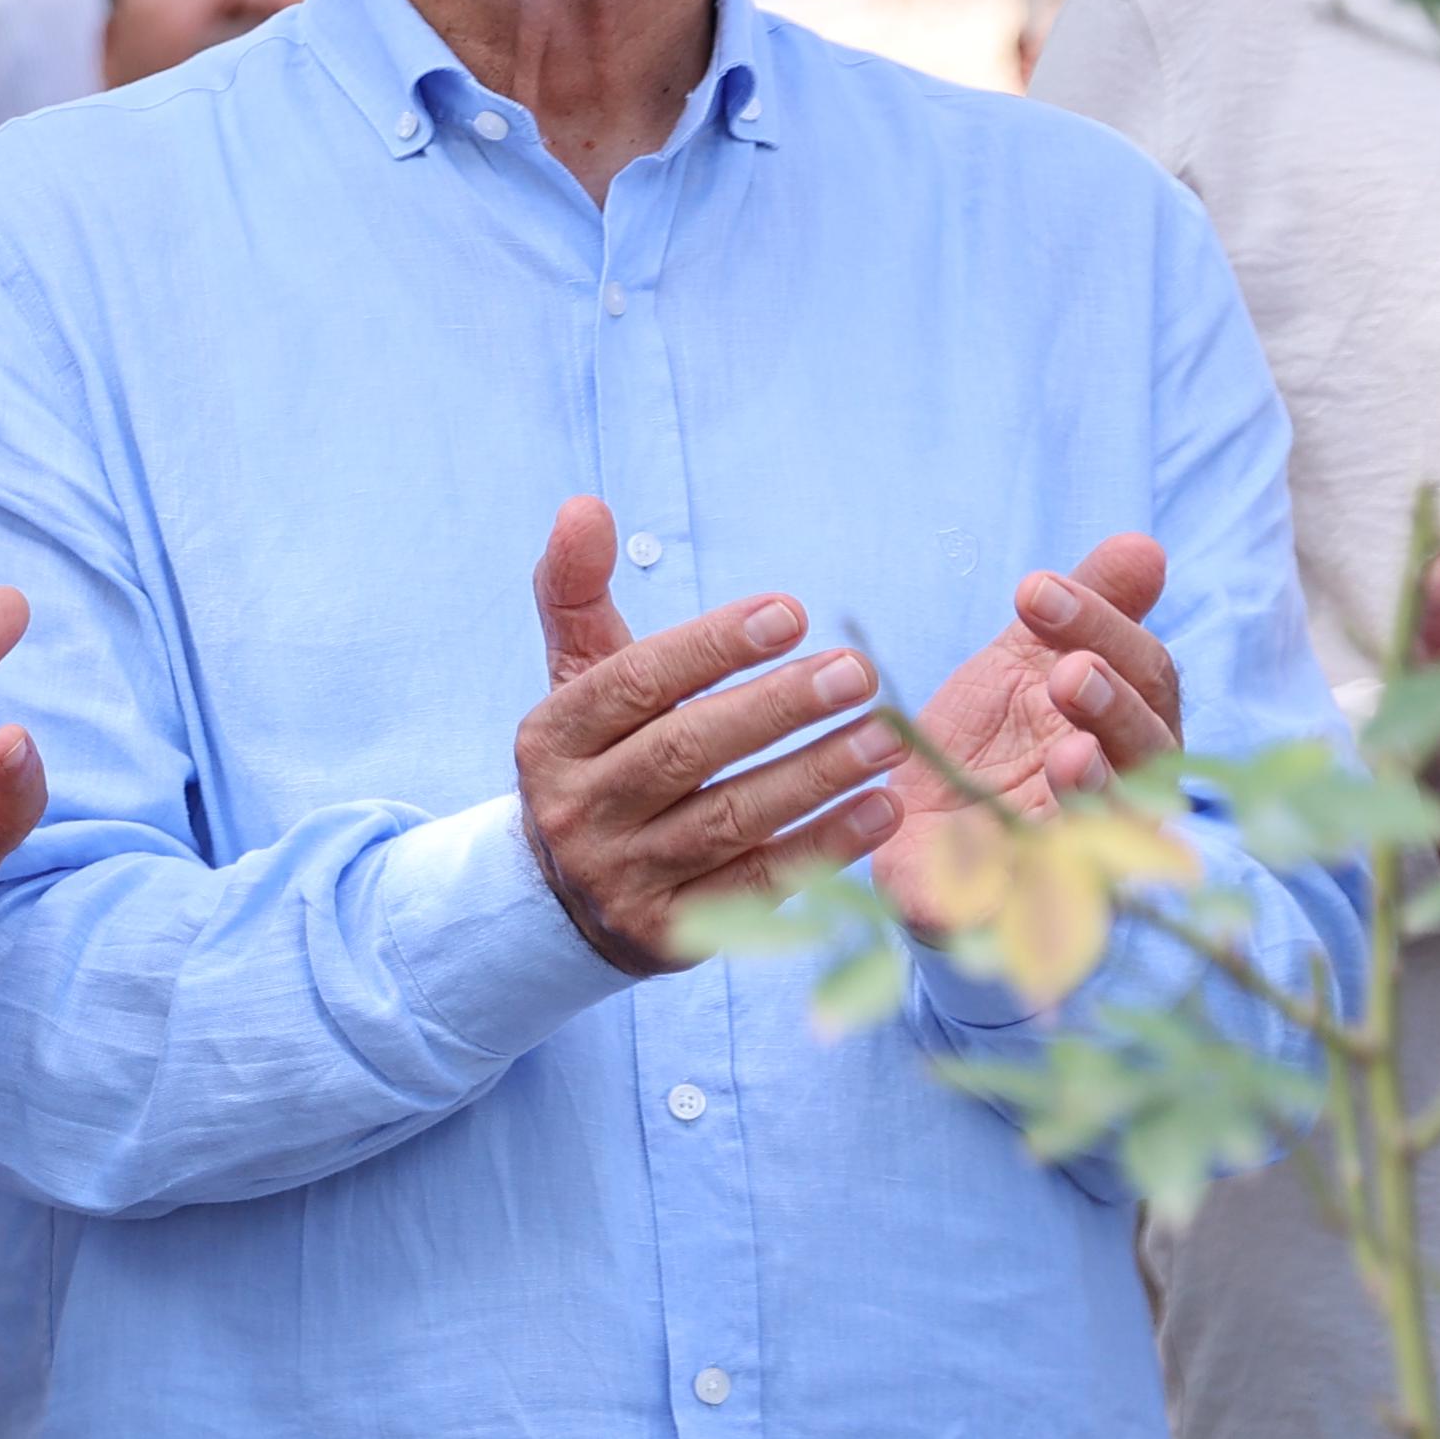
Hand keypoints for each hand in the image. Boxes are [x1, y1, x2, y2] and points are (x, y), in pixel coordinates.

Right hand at [514, 500, 905, 973]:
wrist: (560, 898)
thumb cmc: (597, 760)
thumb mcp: (577, 679)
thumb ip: (579, 591)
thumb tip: (585, 505)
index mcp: (552, 738)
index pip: (633, 683)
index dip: (712, 647)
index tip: (792, 613)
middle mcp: (577, 809)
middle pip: (684, 752)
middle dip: (777, 709)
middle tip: (859, 671)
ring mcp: (622, 876)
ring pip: (729, 821)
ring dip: (816, 777)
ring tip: (887, 736)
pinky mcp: (669, 933)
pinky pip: (758, 886)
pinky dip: (824, 848)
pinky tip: (882, 810)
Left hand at [863, 535, 1176, 937]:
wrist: (912, 845)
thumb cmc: (984, 749)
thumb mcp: (1022, 667)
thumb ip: (1086, 608)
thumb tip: (1144, 548)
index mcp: (1127, 728)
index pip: (1142, 672)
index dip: (1100, 626)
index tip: (1033, 589)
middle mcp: (1125, 792)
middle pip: (1148, 745)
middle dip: (1112, 705)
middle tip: (1068, 672)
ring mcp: (1089, 855)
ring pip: (1117, 825)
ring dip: (1096, 787)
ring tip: (1069, 753)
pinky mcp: (1032, 910)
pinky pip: (1050, 899)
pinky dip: (1036, 875)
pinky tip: (1015, 855)